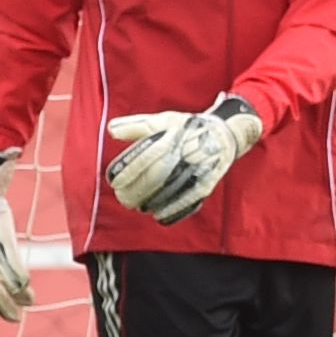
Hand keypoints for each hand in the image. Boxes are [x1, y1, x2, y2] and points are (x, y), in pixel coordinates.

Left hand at [101, 99, 261, 226]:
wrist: (223, 135)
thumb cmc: (187, 129)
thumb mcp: (163, 121)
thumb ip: (136, 126)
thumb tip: (111, 130)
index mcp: (172, 137)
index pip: (145, 157)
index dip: (127, 172)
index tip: (113, 182)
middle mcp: (185, 154)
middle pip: (154, 177)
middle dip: (134, 191)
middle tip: (122, 198)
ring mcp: (196, 171)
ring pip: (169, 192)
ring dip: (149, 202)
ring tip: (137, 206)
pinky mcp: (206, 184)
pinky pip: (188, 202)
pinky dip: (171, 211)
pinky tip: (158, 215)